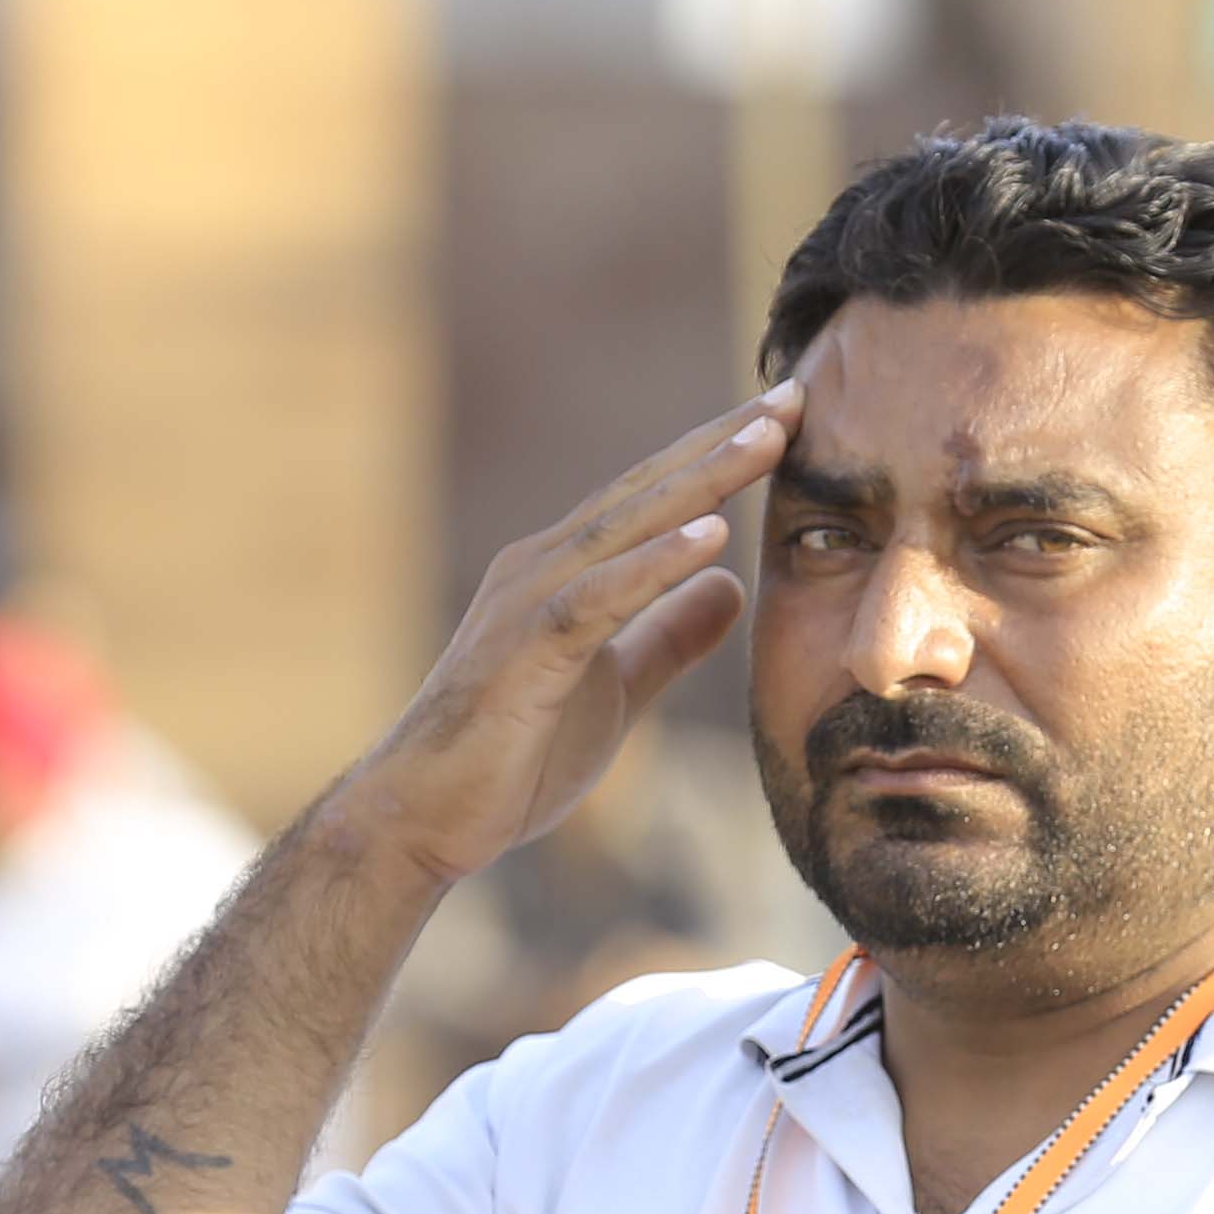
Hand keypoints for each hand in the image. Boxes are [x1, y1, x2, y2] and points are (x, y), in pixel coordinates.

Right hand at [327, 383, 801, 889]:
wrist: (421, 819)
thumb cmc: (510, 757)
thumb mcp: (617, 690)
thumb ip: (668, 637)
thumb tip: (729, 585)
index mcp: (566, 572)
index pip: (655, 499)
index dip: (719, 455)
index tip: (788, 417)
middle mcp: (543, 566)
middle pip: (647, 490)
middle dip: (721, 440)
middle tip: (792, 394)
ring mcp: (527, 603)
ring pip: (624, 526)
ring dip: (699, 480)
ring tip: (765, 439)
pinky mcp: (522, 652)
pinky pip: (596, 598)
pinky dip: (652, 564)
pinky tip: (710, 536)